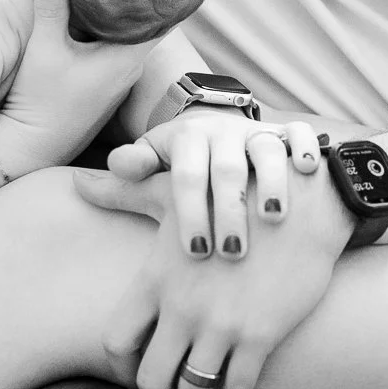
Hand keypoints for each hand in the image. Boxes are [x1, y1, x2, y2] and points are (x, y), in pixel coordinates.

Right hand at [0, 0, 157, 176]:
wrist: (30, 146)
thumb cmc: (40, 100)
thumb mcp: (44, 47)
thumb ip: (51, 5)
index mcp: (126, 57)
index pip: (161, 16)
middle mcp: (131, 69)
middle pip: (146, 23)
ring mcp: (120, 80)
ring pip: (130, 36)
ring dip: (124, 14)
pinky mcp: (106, 86)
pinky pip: (117, 49)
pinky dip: (111, 30)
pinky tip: (97, 11)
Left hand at [75, 161, 355, 388]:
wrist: (300, 202)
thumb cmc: (231, 193)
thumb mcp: (172, 191)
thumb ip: (121, 193)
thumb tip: (76, 184)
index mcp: (155, 278)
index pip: (116, 341)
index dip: (120, 369)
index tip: (135, 373)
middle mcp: (182, 307)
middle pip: (149, 379)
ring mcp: (221, 325)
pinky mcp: (260, 336)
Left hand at [108, 112, 319, 261]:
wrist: (232, 138)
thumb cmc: (192, 166)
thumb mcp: (161, 169)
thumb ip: (129, 181)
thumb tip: (80, 183)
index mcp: (187, 140)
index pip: (185, 176)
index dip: (189, 212)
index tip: (194, 252)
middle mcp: (223, 134)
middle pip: (226, 170)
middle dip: (227, 211)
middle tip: (228, 255)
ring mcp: (258, 135)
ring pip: (265, 151)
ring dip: (270, 183)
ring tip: (273, 218)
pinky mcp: (290, 138)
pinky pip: (301, 135)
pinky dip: (304, 149)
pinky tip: (307, 173)